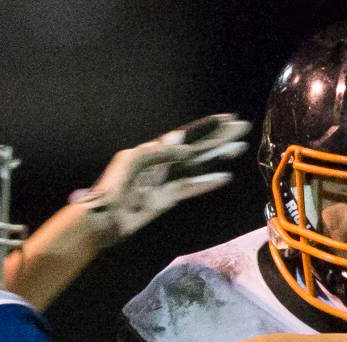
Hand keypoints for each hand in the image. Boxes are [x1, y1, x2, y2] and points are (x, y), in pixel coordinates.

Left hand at [70, 114, 250, 246]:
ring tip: (239, 149)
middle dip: (219, 138)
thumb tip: (183, 146)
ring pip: (198, 166)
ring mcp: (167, 182)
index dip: (206, 127)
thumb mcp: (132, 160)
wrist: (104, 217)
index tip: (227, 119)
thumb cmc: (113, 185)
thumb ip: (159, 151)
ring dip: (218, 157)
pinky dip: (207, 182)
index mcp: (154, 151)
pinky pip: (191, 188)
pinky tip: (224, 177)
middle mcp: (163, 163)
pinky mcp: (168, 200)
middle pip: (197, 148)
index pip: (186, 135)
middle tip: (242, 129)